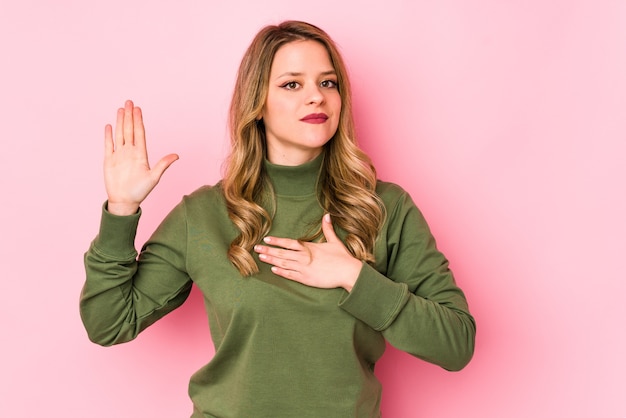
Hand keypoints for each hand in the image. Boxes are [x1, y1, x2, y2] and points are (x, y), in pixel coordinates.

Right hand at [104, 100, 178, 214]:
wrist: (125, 201)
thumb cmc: (140, 191)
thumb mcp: (154, 177)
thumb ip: (163, 164)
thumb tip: (177, 155)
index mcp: (141, 154)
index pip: (140, 133)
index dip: (139, 121)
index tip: (138, 109)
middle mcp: (130, 152)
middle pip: (129, 130)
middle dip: (129, 116)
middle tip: (129, 102)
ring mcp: (119, 155)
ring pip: (120, 134)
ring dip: (120, 122)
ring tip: (120, 109)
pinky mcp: (109, 160)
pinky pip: (108, 145)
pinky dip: (108, 135)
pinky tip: (109, 125)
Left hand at [254, 214, 361, 291]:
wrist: (348, 272)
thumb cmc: (342, 257)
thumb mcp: (334, 241)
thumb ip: (327, 228)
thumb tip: (327, 215)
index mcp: (309, 247)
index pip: (289, 243)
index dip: (277, 242)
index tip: (266, 240)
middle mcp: (304, 257)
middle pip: (282, 253)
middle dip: (268, 251)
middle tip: (256, 249)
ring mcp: (304, 268)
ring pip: (284, 264)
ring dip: (271, 261)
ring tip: (261, 258)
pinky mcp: (306, 279)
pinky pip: (291, 275)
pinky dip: (281, 272)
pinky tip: (273, 270)